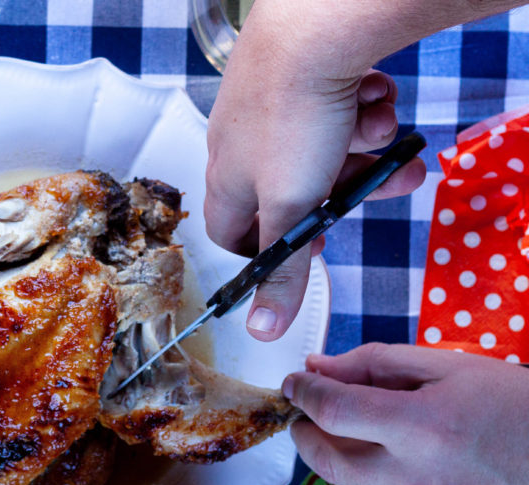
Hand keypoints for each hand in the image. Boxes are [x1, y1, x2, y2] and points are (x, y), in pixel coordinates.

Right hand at [204, 0, 425, 340]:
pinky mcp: (305, 76)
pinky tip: (372, 101)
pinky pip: (340, 110)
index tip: (307, 247)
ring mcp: (274, 107)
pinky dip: (364, 112)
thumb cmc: (290, 117)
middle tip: (365, 191)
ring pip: (326, 151)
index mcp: (227, 180)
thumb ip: (282, 272)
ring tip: (380, 138)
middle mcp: (244, 144)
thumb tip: (261, 332)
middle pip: (295, 191)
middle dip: (341, 194)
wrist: (318, 29)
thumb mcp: (292, 209)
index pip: (231, 232)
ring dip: (362, 152)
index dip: (268, 248)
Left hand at [283, 343, 528, 484]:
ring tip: (389, 435)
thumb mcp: (447, 366)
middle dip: (307, 434)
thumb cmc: (513, 404)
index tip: (294, 383)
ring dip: (354, 457)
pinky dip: (386, 484)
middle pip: (326, 461)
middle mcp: (420, 479)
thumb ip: (373, 364)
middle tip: (309, 415)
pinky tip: (420, 467)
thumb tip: (316, 368)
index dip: (303, 393)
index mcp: (423, 427)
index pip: (333, 411)